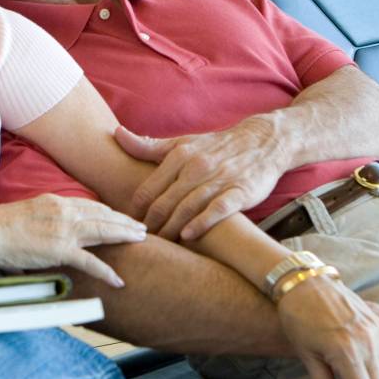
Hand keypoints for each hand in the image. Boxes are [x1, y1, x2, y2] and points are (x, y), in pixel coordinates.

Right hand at [0, 195, 146, 286]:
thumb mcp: (26, 215)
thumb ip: (42, 222)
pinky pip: (90, 262)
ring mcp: (64, 230)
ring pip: (104, 231)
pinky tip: (118, 280)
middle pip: (104, 215)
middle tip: (142, 228)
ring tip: (142, 242)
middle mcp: (64, 211)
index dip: (110, 212)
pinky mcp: (59, 249)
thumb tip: (45, 237)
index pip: (91, 205)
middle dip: (125, 222)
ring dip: (125, 236)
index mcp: (56, 202)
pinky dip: (106, 272)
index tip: (122, 217)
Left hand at [118, 119, 288, 240]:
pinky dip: (202, 223)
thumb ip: (148, 146)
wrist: (262, 142)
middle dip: (148, 225)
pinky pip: (218, 210)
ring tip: (159, 244)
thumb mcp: (182, 143)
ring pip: (187, 207)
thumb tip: (115, 134)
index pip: (147, 188)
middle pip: (164, 202)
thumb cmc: (216, 147)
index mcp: (180, 155)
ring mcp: (219, 179)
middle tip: (138, 242)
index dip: (133, 211)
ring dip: (170, 229)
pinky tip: (188, 236)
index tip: (126, 227)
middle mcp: (197, 167)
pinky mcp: (240, 191)